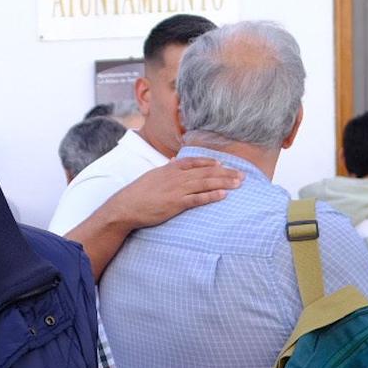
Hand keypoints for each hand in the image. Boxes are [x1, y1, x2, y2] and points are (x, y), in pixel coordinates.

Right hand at [104, 157, 241, 230]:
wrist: (126, 207)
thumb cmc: (138, 193)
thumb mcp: (153, 176)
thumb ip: (167, 168)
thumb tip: (176, 160)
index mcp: (170, 169)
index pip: (194, 162)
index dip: (210, 162)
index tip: (223, 164)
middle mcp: (176, 177)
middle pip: (205, 172)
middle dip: (225, 173)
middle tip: (241, 175)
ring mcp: (176, 190)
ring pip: (205, 183)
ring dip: (223, 183)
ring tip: (238, 184)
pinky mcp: (175, 204)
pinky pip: (197, 199)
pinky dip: (211, 196)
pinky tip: (223, 195)